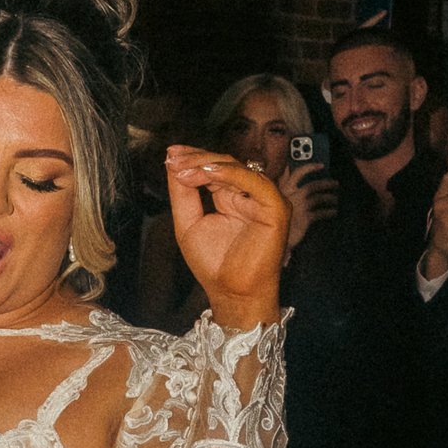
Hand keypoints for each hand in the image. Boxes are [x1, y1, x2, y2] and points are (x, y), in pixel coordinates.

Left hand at [163, 145, 287, 321]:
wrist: (231, 293)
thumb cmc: (214, 264)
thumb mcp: (188, 222)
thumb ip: (183, 193)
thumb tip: (172, 163)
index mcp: (233, 196)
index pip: (215, 167)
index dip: (193, 158)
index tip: (170, 155)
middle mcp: (251, 195)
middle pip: (226, 163)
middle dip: (197, 158)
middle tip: (173, 159)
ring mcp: (265, 200)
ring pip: (238, 169)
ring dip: (208, 164)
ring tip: (183, 169)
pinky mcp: (276, 208)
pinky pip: (254, 183)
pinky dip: (229, 174)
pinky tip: (207, 173)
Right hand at [275, 162, 337, 242]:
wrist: (270, 237)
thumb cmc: (272, 219)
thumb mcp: (274, 200)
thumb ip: (283, 188)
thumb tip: (290, 175)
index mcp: (284, 189)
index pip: (299, 173)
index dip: (311, 167)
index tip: (321, 165)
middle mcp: (292, 196)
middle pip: (313, 185)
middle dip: (326, 183)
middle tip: (335, 184)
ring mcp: (299, 207)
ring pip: (319, 198)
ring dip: (329, 197)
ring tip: (335, 199)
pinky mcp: (305, 218)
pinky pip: (321, 213)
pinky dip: (329, 212)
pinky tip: (333, 212)